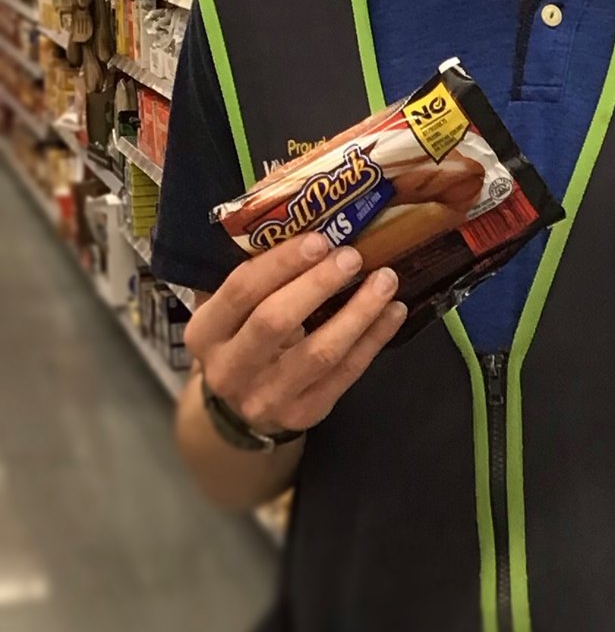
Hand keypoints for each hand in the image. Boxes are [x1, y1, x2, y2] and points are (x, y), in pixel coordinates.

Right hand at [186, 233, 408, 437]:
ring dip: (358, 312)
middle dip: (319, 284)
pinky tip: (393, 312)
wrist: (241, 410)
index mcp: (204, 333)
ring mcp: (267, 398)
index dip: (281, 263)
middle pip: (275, 321)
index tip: (319, 239)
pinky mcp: (304, 413)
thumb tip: (297, 217)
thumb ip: (252, 275)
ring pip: (320, 352)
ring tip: (386, 280)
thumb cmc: (241, 341)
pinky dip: (374, 339)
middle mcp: (229, 369)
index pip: (241, 290)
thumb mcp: (229, 312)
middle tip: (353, 256)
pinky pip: (346, 373)